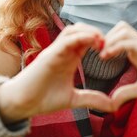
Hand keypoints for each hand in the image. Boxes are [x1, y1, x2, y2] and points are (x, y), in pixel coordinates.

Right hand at [0, 23, 114, 122]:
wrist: (22, 103)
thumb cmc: (43, 98)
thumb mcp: (74, 99)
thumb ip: (92, 99)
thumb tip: (113, 106)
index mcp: (70, 58)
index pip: (87, 40)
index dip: (101, 40)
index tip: (113, 49)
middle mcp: (63, 51)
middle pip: (81, 30)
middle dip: (96, 32)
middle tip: (109, 43)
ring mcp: (55, 51)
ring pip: (73, 30)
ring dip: (89, 31)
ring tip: (102, 41)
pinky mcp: (49, 55)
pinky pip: (65, 40)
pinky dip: (80, 37)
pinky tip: (92, 41)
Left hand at [100, 22, 136, 107]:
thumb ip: (126, 92)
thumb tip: (112, 102)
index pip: (119, 35)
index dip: (107, 42)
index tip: (97, 56)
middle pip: (120, 27)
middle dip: (106, 37)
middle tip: (98, 53)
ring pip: (123, 29)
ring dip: (110, 40)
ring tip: (103, 55)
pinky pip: (130, 41)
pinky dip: (116, 46)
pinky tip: (108, 56)